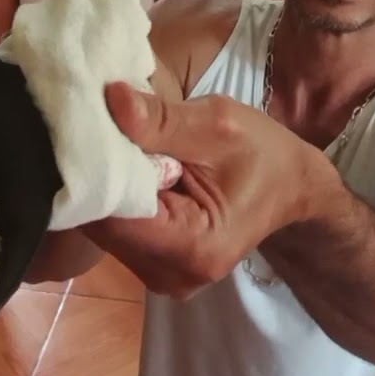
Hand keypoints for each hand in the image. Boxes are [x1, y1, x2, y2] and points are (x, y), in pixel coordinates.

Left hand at [84, 82, 329, 298]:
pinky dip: (117, 197)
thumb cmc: (262, 154)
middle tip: (94, 130)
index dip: (94, 172)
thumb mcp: (218, 124)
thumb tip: (112, 99)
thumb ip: (162, 119)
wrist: (291, 186)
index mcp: (192, 248)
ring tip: (117, 147)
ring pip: (104, 228)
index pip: (112, 215)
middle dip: (96, 177)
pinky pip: (117, 229)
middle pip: (103, 225)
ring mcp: (159, 276)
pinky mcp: (152, 264)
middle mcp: (170, 276)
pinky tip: (130, 170)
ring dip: (105, 186)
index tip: (83, 130)